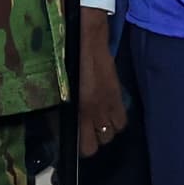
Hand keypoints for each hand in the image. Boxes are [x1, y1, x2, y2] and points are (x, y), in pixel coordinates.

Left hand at [76, 9, 127, 158]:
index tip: (74, 141)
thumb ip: (63, 108)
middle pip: (100, 143)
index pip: (86, 147)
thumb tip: (61, 125)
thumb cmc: (67, 58)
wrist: (88, 36)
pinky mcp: (118, 94)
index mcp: (80, 108)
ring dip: (104, 130)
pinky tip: (107, 112)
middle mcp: (97, 110)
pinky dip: (115, 120)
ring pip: (112, 134)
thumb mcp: (61, 86)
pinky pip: (122, 121)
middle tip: (84, 130)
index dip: (80, 148)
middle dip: (92, 140)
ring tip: (96, 121)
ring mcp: (109, 103)